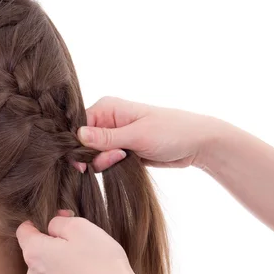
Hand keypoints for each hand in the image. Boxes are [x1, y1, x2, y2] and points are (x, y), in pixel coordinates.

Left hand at [16, 210, 142, 273]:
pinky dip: (69, 273)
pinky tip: (88, 273)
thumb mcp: (80, 226)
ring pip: (48, 265)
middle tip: (78, 238)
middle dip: (52, 239)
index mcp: (34, 253)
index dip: (40, 220)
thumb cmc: (101, 262)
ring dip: (61, 258)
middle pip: (36, 248)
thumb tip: (52, 225)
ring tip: (86, 257)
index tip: (60, 219)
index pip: (23, 230)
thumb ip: (58, 221)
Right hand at [78, 96, 225, 171]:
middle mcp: (107, 120)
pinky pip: (106, 161)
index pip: (79, 126)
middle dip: (96, 155)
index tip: (89, 160)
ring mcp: (115, 136)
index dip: (79, 145)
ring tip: (126, 158)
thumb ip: (106, 137)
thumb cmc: (170, 131)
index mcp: (107, 107)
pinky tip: (126, 164)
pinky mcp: (122, 150)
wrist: (196, 144)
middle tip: (118, 157)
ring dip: (106, 162)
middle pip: (84, 143)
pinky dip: (112, 166)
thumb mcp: (137, 135)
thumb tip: (77, 135)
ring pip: (95, 155)